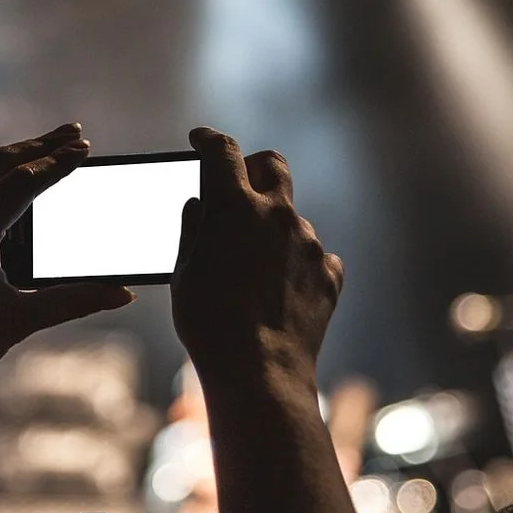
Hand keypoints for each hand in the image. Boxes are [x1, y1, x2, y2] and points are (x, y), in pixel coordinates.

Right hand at [170, 127, 343, 386]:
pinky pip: (314, 256)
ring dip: (273, 230)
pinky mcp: (329, 273)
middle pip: (272, 164)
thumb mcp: (183, 272)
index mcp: (233, 205)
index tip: (201, 141)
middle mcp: (277, 214)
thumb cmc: (209, 324)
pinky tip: (280, 291)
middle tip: (239, 186)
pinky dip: (297, 264)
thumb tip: (200, 207)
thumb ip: (194, 229)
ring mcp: (309, 242)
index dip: (209, 140)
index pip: (222, 150)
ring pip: (292, 218)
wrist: (259, 372)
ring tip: (252, 270)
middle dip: (254, 167)